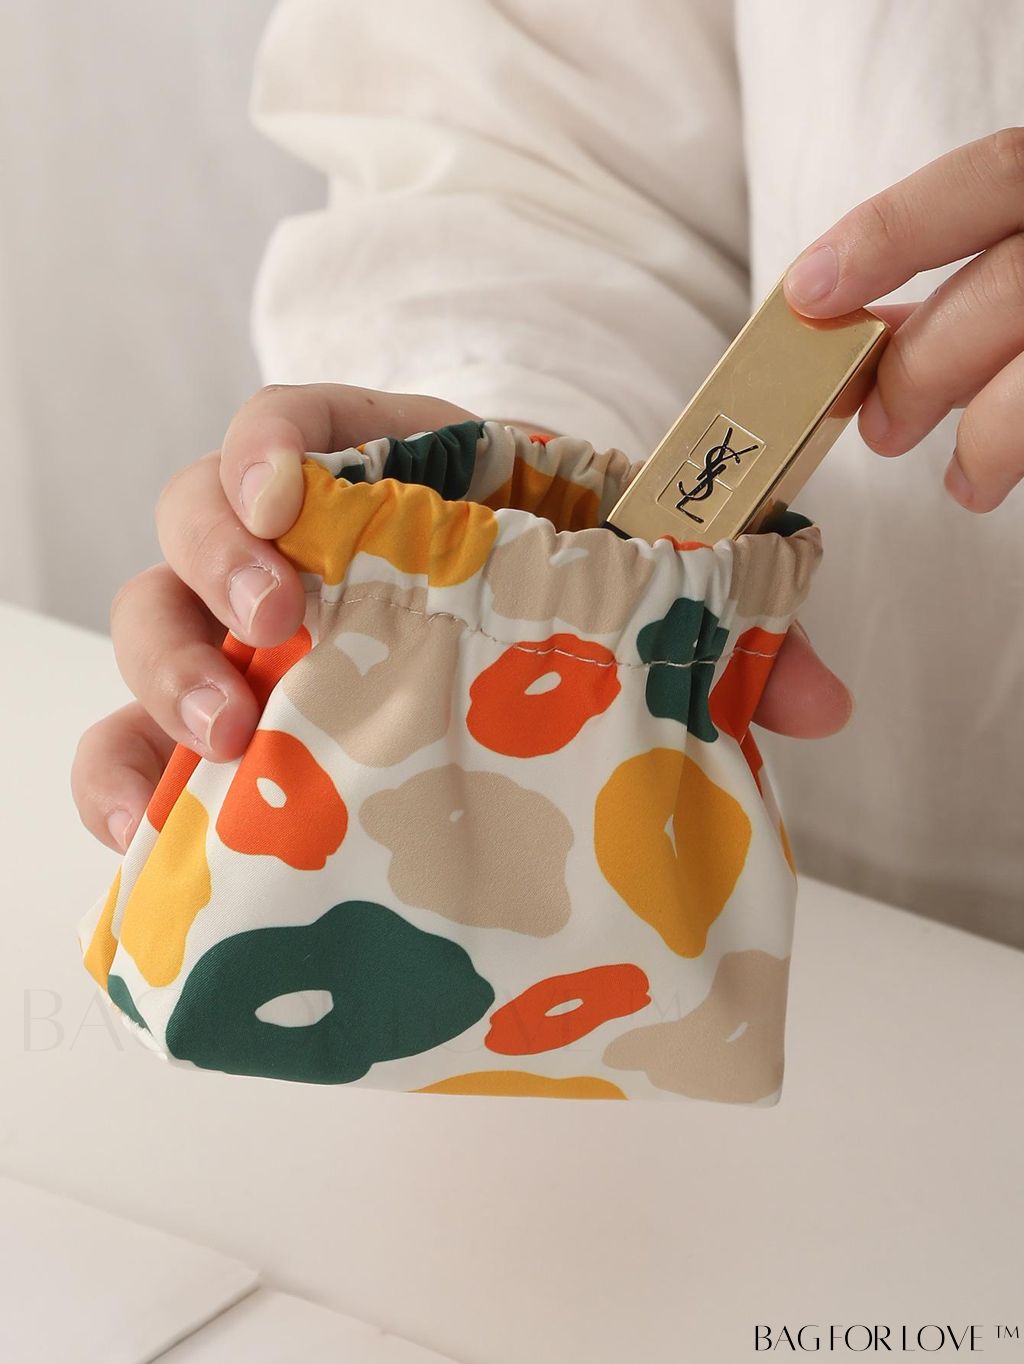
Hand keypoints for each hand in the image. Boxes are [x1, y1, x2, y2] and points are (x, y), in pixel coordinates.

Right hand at [71, 385, 853, 854]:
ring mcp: (249, 647)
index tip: (291, 498)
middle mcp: (299, 556)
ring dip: (163, 678)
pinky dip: (122, 781)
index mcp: (393, 484)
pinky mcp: (229, 735)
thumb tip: (825, 703)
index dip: (271, 448)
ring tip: (226, 744)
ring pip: (150, 625)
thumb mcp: (635, 604)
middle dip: (214, 566)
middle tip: (277, 627)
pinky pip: (129, 745)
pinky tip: (154, 833)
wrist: (511, 693)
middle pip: (196, 520)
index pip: (293, 425)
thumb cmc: (560, 616)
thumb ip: (727, 634)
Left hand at [783, 126, 1023, 511]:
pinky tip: (1003, 476)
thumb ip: (966, 283)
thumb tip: (863, 326)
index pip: (993, 176)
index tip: (810, 291)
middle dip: (925, 365)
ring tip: (966, 481)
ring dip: (991, 437)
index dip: (892, 231)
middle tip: (883, 428)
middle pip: (1012, 284)